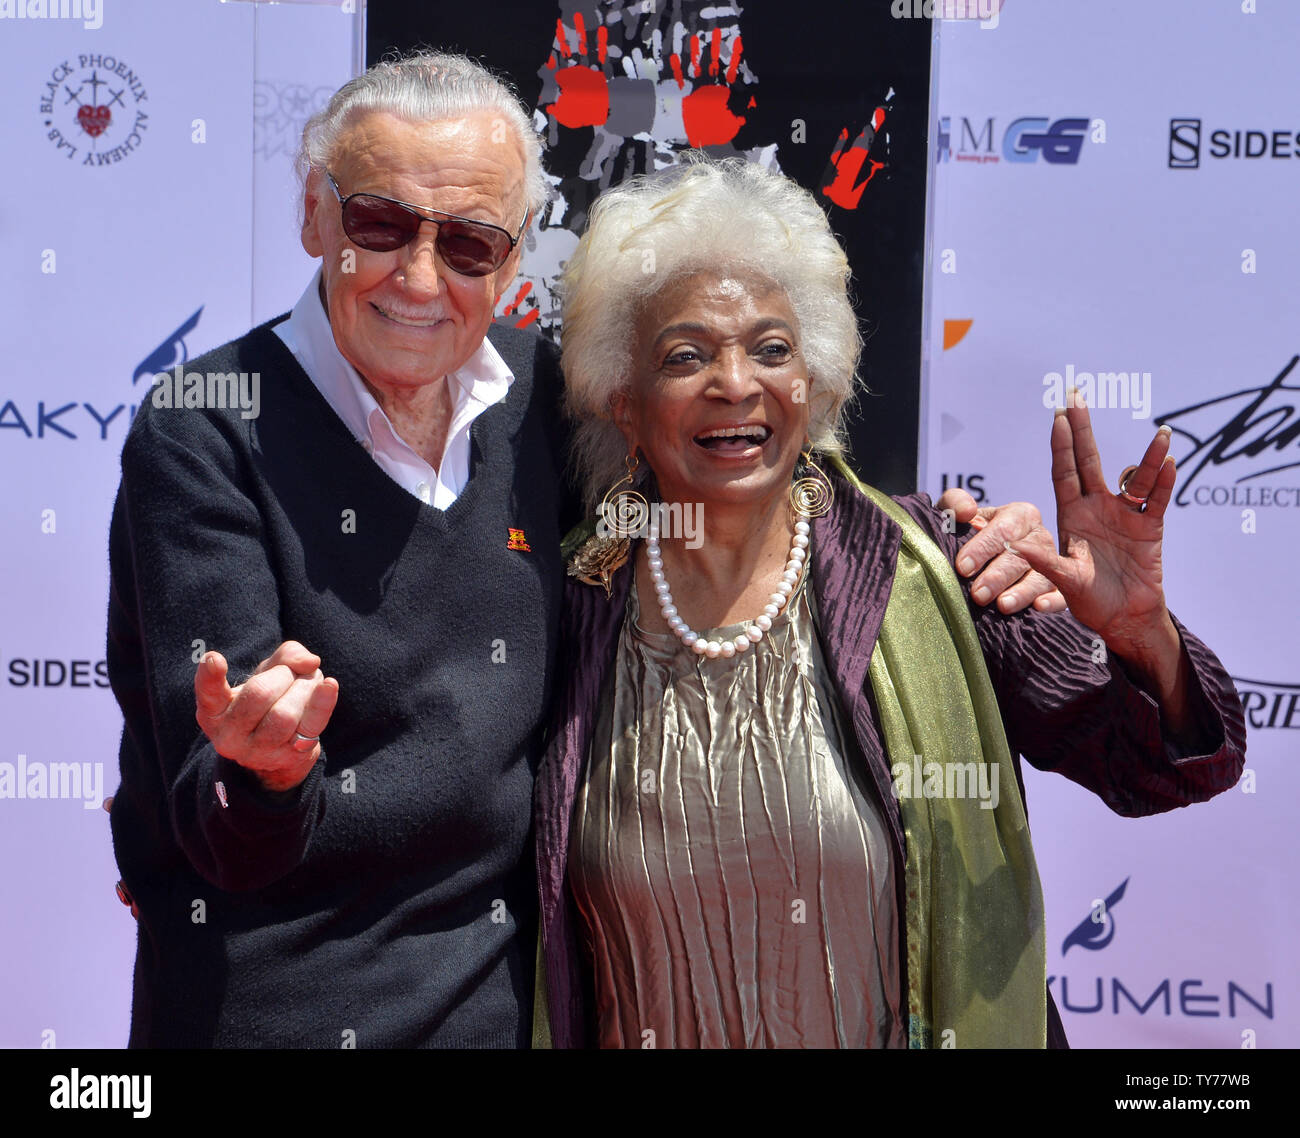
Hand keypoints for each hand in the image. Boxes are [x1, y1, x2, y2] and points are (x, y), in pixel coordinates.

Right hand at [194, 641, 338, 792]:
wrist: (282, 745)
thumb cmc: (269, 699)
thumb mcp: (267, 673)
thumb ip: (285, 656)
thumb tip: (309, 662)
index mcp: (214, 712)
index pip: (208, 694)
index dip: (209, 677)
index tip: (214, 658)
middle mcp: (229, 736)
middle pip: (260, 694)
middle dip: (284, 674)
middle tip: (292, 673)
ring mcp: (258, 752)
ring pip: (285, 713)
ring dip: (304, 687)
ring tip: (308, 682)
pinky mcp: (289, 756)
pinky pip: (310, 725)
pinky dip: (323, 702)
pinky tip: (329, 684)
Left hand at [937, 487, 1066, 614]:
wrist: (982, 556)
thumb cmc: (967, 531)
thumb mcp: (958, 512)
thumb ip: (956, 504)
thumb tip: (966, 511)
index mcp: (1020, 515)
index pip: (1003, 530)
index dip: (983, 548)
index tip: (963, 567)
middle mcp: (1039, 538)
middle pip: (1023, 557)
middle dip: (998, 576)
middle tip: (978, 594)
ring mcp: (1052, 564)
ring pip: (1042, 577)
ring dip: (1022, 592)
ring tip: (1003, 605)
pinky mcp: (1059, 587)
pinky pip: (1060, 595)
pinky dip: (1053, 602)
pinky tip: (1039, 608)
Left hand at [1007, 391, 1191, 730]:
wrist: (1123, 618)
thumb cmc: (1090, 601)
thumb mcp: (1064, 580)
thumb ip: (1044, 562)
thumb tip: (1015, 546)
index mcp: (1072, 516)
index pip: (1064, 472)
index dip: (1061, 446)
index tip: (1058, 416)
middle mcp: (1097, 508)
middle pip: (1090, 461)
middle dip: (1083, 429)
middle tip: (1077, 395)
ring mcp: (1124, 515)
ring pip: (1136, 478)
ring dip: (1148, 457)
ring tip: (1161, 433)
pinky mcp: (1149, 528)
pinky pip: (1158, 500)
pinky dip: (1165, 482)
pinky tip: (1172, 461)